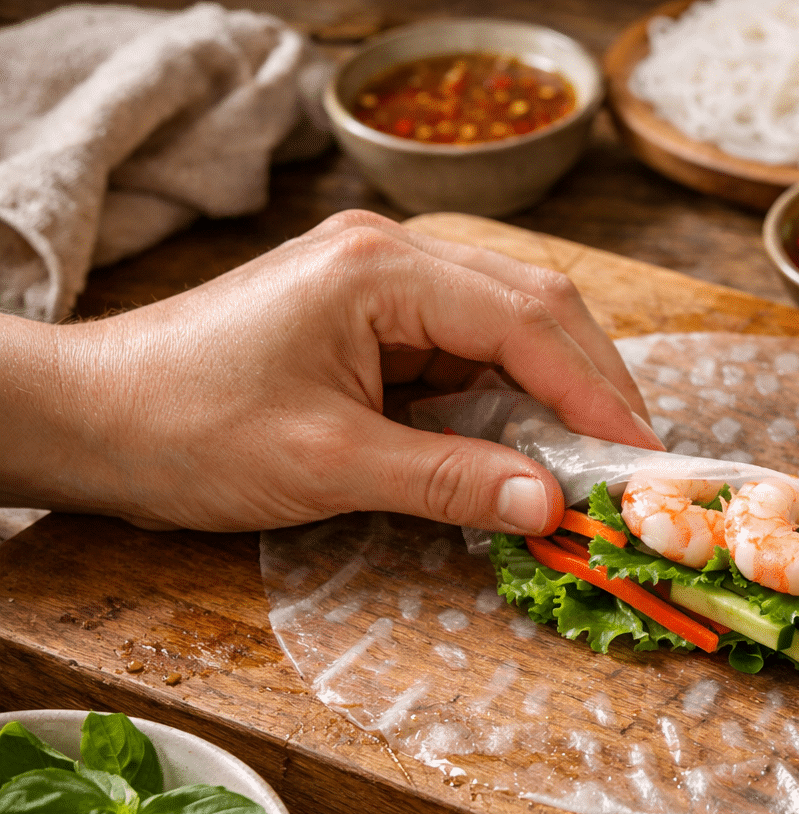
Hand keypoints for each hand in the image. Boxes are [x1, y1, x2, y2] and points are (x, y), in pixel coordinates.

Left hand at [0, 211, 661, 532]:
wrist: (91, 418)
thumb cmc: (189, 429)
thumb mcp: (328, 463)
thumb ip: (449, 479)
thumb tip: (550, 506)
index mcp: (382, 269)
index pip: (526, 321)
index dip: (595, 393)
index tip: (642, 458)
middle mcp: (392, 256)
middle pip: (534, 305)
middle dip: (592, 382)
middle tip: (636, 459)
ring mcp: (382, 282)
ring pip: (509, 324)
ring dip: (557, 389)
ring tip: (597, 456)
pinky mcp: (372, 318)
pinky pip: (468, 351)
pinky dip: (509, 398)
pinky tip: (529, 443)